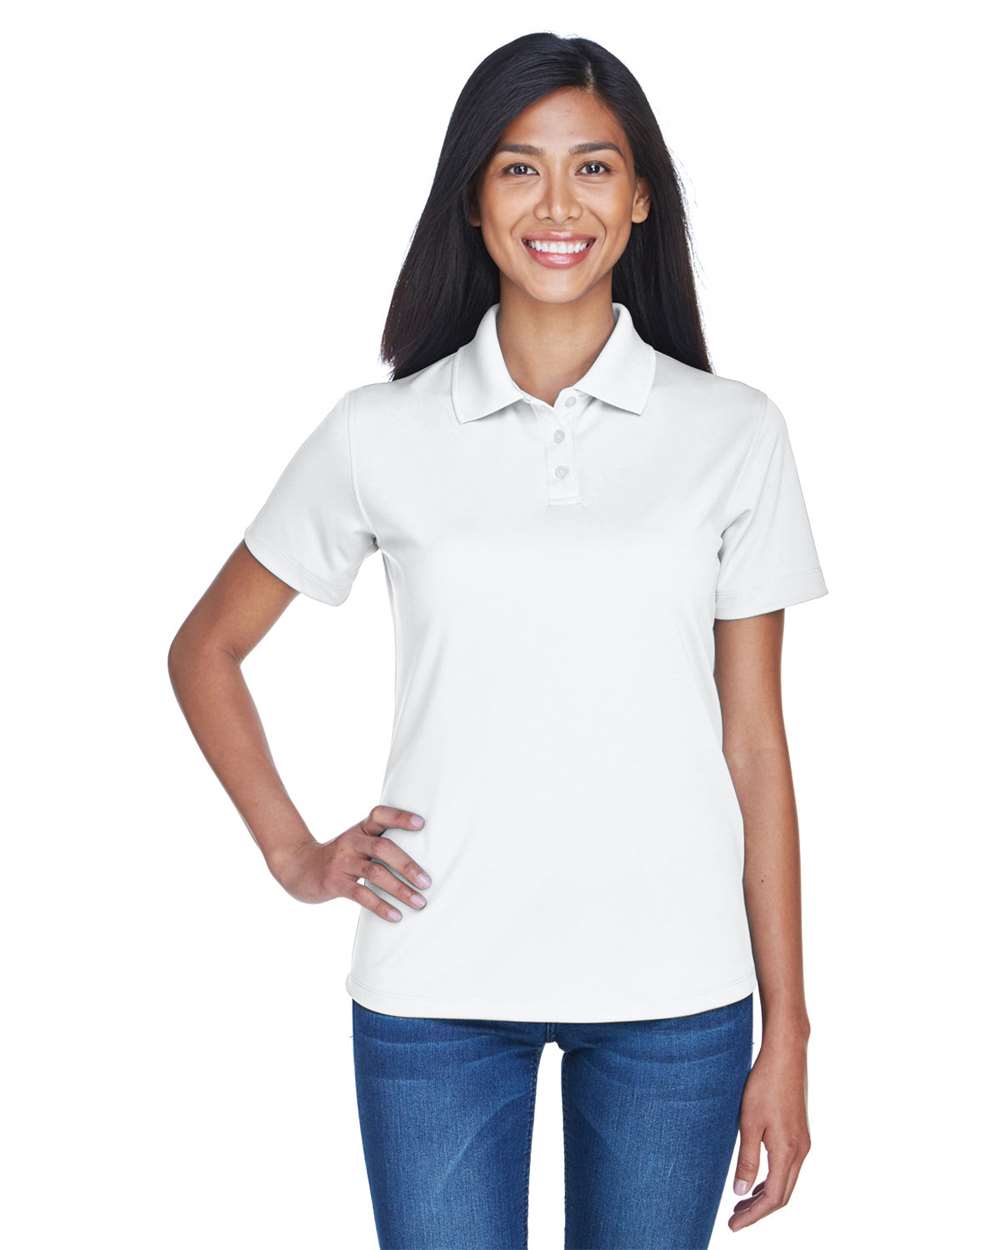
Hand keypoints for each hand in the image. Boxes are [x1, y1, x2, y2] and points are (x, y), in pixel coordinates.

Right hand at [268, 805, 431, 920]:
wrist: (299, 867)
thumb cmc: (340, 856)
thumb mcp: (356, 842)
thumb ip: (379, 843)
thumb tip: (420, 860)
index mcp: (361, 829)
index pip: (380, 815)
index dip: (400, 817)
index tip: (422, 824)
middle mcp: (352, 842)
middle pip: (383, 847)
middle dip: (407, 865)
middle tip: (427, 882)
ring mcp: (342, 862)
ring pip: (375, 873)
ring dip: (400, 889)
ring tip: (419, 902)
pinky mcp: (335, 882)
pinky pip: (361, 894)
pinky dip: (380, 906)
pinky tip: (396, 916)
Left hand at [728, 1031, 810, 1231]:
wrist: (786, 1055)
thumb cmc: (764, 1085)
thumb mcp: (749, 1123)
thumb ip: (746, 1159)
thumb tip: (741, 1193)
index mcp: (788, 1152)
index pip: (773, 1198)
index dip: (754, 1216)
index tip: (733, 1226)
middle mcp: (800, 1151)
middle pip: (783, 1194)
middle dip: (759, 1210)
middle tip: (734, 1218)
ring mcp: (802, 1141)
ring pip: (786, 1181)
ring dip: (765, 1195)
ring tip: (742, 1202)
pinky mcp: (799, 1132)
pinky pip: (788, 1167)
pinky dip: (772, 1179)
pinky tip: (757, 1176)